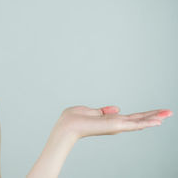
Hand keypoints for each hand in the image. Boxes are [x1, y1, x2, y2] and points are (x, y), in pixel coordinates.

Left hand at [55, 105, 172, 139]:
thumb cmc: (73, 119)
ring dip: (154, 118)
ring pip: (140, 122)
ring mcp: (116, 126)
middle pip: (138, 119)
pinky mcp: (115, 126)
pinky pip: (134, 124)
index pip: (130, 117)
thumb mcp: (90, 111)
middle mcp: (115, 124)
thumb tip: (117, 108)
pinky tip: (158, 121)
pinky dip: (146, 122)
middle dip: (154, 116)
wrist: (67, 126)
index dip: (143, 115)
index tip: (156, 112)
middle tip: (169, 112)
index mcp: (110, 120)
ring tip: (168, 114)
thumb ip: (103, 110)